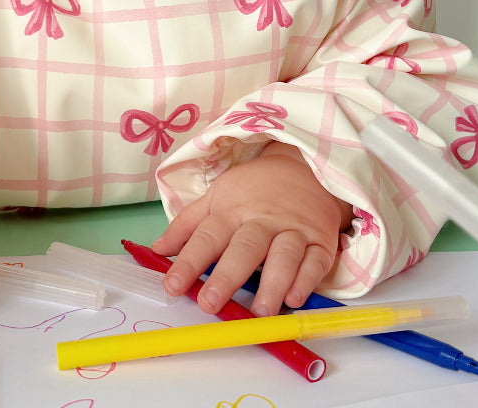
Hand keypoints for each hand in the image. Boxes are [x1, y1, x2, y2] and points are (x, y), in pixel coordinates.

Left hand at [152, 143, 351, 316]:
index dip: (188, 261)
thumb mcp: (218, 195)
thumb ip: (188, 224)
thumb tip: (157, 249)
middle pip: (244, 248)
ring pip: (283, 256)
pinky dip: (306, 280)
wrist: (304, 166)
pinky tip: (295, 299)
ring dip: (272, 284)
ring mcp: (293, 229)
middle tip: (210, 303)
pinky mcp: (320, 240)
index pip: (207, 236)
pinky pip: (315, 261)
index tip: (172, 285)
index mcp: (232, 209)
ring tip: (259, 311)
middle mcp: (262, 221)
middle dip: (227, 276)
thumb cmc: (256, 187)